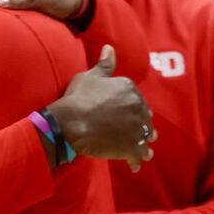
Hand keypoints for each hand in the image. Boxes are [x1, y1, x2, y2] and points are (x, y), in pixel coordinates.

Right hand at [47, 46, 156, 171]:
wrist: (69, 123)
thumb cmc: (77, 98)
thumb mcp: (88, 76)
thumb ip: (104, 64)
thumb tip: (110, 47)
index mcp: (129, 88)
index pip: (137, 99)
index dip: (132, 108)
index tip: (125, 114)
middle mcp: (138, 107)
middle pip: (144, 119)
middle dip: (142, 126)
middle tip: (134, 134)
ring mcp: (136, 129)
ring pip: (145, 138)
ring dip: (144, 145)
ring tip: (142, 152)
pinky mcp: (131, 147)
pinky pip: (138, 156)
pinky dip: (136, 161)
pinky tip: (134, 166)